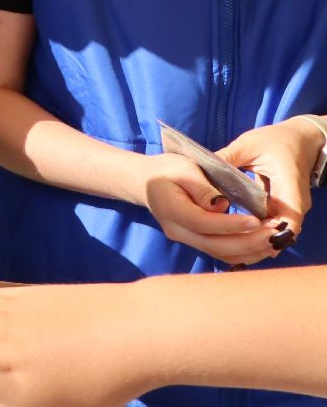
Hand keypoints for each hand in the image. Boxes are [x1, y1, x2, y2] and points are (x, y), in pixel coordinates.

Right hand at [138, 153, 274, 266]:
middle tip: (274, 233)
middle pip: (215, 245)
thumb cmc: (166, 169)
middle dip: (248, 241)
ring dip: (250, 250)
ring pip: (221, 253)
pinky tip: (262, 244)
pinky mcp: (196, 242)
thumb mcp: (183, 168)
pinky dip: (244, 252)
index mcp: (171, 209)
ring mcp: (185, 239)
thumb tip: (222, 205)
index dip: (231, 225)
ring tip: (274, 239)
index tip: (257, 221)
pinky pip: (222, 253)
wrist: (146, 182)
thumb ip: (202, 187)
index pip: (204, 223)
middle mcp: (177, 230)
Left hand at [216, 118, 322, 245]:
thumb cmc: (275, 140)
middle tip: (227, 243)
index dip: (272, 232)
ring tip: (227, 243)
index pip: (290, 218)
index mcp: (290, 185)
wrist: (298, 140)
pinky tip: (235, 237)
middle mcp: (296, 203)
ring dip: (256, 239)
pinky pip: (273, 226)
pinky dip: (257, 233)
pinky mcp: (285, 209)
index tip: (248, 237)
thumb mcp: (249, 145)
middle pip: (282, 231)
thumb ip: (227, 157)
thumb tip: (200, 169)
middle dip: (258, 240)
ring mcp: (292, 208)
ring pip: (277, 232)